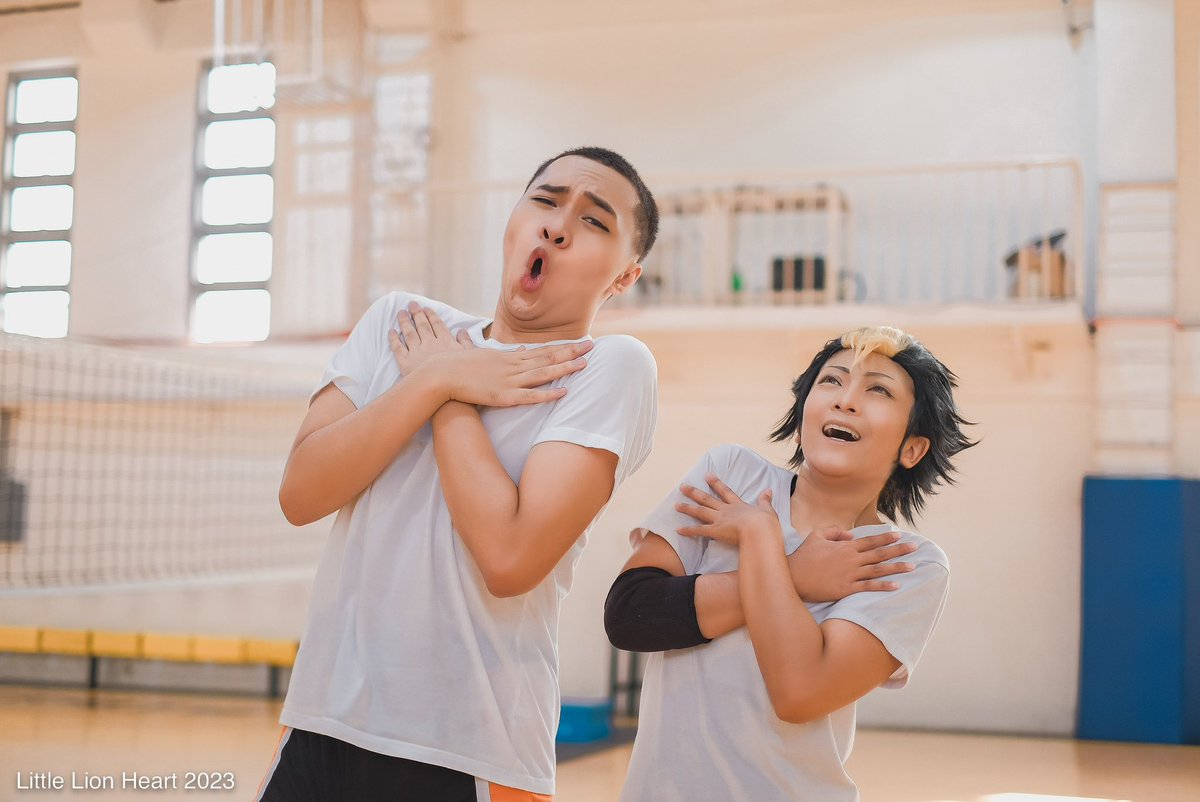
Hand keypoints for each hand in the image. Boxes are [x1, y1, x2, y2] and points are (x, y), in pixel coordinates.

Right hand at [389, 303, 592, 406]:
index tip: (580, 342)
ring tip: (585, 364)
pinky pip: (529, 396)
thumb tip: (520, 349)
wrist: (439, 375)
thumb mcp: (484, 356)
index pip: (542, 351)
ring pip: (543, 373)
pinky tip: (564, 391)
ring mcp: (509, 380)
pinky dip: (547, 394)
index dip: (563, 347)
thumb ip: (506, 354)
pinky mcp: (502, 396)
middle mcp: (512, 365)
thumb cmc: (458, 366)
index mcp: (508, 357)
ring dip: (565, 368)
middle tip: (593, 346)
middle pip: (547, 358)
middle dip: (571, 352)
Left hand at [675, 473, 781, 546]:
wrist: (760, 531)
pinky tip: (678, 530)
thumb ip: (765, 501)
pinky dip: (688, 530)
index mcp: (738, 505)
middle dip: (694, 492)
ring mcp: (719, 520)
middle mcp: (726, 510)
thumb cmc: (765, 523)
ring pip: (700, 512)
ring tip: (676, 505)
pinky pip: (699, 531)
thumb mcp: (768, 510)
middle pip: (707, 499)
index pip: (725, 492)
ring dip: (687, 508)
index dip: (716, 483)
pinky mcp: (715, 531)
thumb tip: (768, 490)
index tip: (707, 475)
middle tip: (682, 486)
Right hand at [788, 527, 916, 601]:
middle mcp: (851, 559)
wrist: (793, 576)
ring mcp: (850, 574)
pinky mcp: (846, 589)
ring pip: (878, 570)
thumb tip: (851, 534)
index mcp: (845, 546)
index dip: (885, 537)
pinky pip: (869, 587)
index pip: (870, 541)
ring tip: (912, 566)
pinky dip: (883, 586)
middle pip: (880, 554)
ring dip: (896, 568)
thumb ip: (834, 531)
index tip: (899, 534)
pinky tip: (896, 586)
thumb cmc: (804, 556)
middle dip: (899, 550)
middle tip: (915, 548)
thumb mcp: (816, 536)